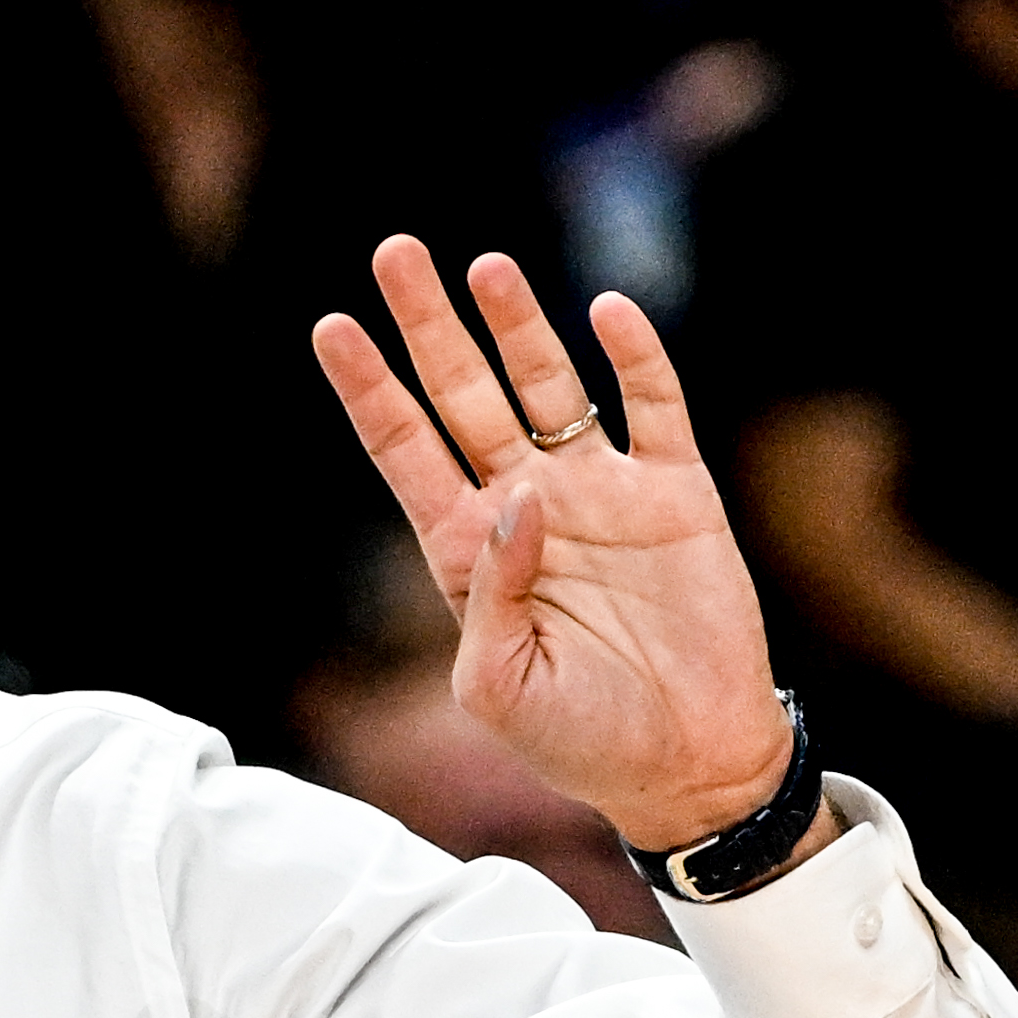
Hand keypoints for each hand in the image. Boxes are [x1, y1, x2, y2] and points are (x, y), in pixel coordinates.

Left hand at [313, 238, 814, 854]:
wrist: (686, 764)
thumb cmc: (578, 739)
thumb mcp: (496, 687)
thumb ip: (488, 592)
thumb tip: (513, 496)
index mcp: (465, 548)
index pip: (404, 448)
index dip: (368, 389)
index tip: (331, 327)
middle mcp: (525, 502)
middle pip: (464, 394)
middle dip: (429, 326)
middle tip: (395, 252)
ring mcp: (600, 491)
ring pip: (549, 386)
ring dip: (519, 326)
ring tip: (484, 266)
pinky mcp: (676, 493)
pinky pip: (655, 407)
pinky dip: (635, 358)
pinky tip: (608, 311)